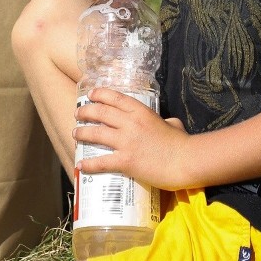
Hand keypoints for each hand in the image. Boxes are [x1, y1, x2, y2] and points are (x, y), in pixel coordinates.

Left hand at [74, 87, 188, 190]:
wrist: (185, 160)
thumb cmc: (181, 142)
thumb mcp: (172, 123)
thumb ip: (165, 121)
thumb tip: (167, 123)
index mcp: (141, 111)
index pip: (115, 98)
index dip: (100, 94)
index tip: (90, 94)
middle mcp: (130, 123)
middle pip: (101, 113)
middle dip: (86, 112)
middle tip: (77, 114)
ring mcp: (126, 141)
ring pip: (97, 134)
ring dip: (83, 133)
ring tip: (75, 134)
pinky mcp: (126, 161)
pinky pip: (102, 161)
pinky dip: (89, 164)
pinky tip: (81, 166)